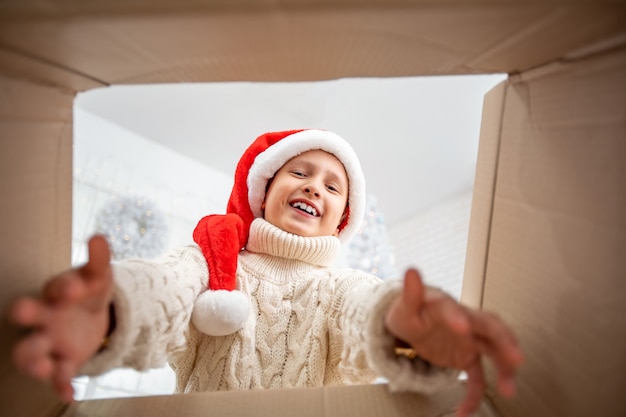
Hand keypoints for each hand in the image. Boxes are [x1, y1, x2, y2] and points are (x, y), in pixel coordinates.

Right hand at [8, 235, 113, 401]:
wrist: (94, 318)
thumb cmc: (89, 293)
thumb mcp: (99, 277)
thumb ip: (99, 260)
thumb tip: (99, 237)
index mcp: (58, 293)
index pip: (54, 287)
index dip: (63, 286)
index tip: (73, 287)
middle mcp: (47, 317)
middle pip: (30, 316)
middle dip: (26, 313)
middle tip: (22, 310)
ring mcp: (51, 341)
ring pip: (31, 352)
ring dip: (32, 359)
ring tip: (42, 365)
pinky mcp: (63, 362)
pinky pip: (58, 376)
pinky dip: (60, 385)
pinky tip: (70, 394)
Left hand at [385, 269, 522, 416]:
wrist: (410, 322)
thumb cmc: (409, 311)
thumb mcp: (404, 305)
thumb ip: (410, 292)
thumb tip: (410, 271)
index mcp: (446, 306)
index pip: (456, 309)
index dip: (459, 317)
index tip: (462, 327)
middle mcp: (465, 321)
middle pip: (491, 328)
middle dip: (505, 342)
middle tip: (516, 358)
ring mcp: (470, 340)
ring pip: (494, 351)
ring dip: (505, 369)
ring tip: (509, 390)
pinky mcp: (467, 357)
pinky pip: (476, 377)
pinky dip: (474, 394)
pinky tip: (465, 411)